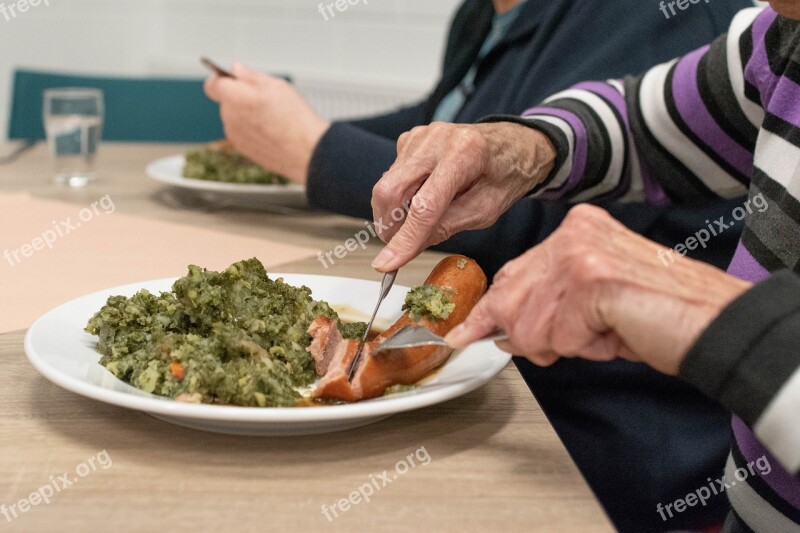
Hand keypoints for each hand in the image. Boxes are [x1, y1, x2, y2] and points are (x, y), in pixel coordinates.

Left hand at [204, 63, 329, 183]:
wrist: (306, 151)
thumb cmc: (294, 118)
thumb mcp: (276, 86)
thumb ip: (251, 76)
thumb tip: (237, 69)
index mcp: (235, 97)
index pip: (212, 85)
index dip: (221, 80)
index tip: (232, 79)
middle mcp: (230, 117)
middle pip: (227, 102)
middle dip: (241, 98)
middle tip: (265, 100)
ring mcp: (235, 135)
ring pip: (235, 118)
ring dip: (247, 115)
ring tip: (272, 118)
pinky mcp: (243, 149)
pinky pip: (243, 133)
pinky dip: (253, 130)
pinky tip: (272, 131)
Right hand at [370, 122, 555, 271]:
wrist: (511, 143)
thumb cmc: (504, 175)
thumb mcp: (484, 211)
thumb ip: (446, 227)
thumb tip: (407, 248)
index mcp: (465, 154)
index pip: (424, 205)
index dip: (404, 238)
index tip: (388, 263)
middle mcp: (437, 139)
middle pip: (391, 189)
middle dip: (389, 225)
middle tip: (400, 245)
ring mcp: (420, 136)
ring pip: (386, 185)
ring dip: (396, 211)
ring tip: (424, 215)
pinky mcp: (410, 139)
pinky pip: (391, 176)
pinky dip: (401, 196)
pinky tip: (424, 195)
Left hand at [445, 204, 751, 374]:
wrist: (717, 322)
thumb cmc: (661, 314)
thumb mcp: (594, 301)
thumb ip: (550, 302)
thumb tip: (503, 331)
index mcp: (575, 230)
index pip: (512, 274)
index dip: (489, 310)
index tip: (462, 333)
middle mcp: (574, 234)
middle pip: (511, 300)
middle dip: (527, 336)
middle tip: (571, 340)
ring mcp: (580, 254)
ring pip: (530, 325)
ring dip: (565, 345)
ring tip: (607, 333)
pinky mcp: (591, 280)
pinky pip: (560, 337)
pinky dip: (587, 348)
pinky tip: (616, 334)